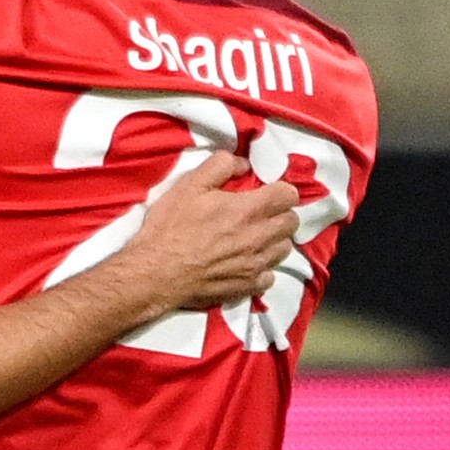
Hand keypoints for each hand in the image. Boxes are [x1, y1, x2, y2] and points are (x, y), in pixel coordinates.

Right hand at [122, 150, 298, 310]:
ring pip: (284, 248)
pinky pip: (270, 275)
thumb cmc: (171, 226)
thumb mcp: (189, 185)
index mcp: (248, 209)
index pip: (288, 195)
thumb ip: (219, 167)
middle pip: (291, 222)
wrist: (158, 272)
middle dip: (280, 213)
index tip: (265, 191)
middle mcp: (259, 237)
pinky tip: (245, 262)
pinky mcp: (248, 286)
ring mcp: (256, 264)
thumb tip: (242, 164)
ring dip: (274, 240)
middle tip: (259, 213)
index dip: (279, 190)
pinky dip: (262, 267)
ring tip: (254, 237)